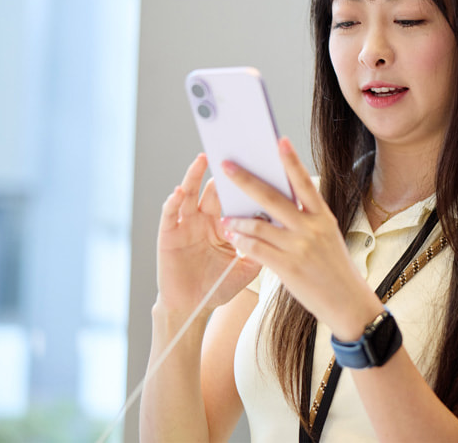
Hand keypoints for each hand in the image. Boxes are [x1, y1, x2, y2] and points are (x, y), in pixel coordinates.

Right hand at [155, 154, 260, 316]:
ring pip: (190, 193)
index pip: (237, 196)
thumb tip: (287, 227)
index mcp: (226, 223)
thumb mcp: (248, 266)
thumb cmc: (219, 286)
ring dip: (195, 175)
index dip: (247, 181)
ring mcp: (187, 224)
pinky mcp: (169, 234)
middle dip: (224, 171)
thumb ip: (263, 246)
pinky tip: (179, 191)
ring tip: (204, 159)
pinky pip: (170, 214)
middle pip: (216, 189)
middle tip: (233, 149)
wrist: (193, 307)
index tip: (259, 163)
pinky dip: (173, 201)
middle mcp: (206, 218)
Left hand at [221, 138, 382, 339]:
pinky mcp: (287, 268)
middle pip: (273, 198)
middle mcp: (311, 228)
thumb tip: (276, 205)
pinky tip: (235, 238)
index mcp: (323, 217)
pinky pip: (257, 250)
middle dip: (247, 180)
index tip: (278, 141)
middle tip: (228, 165)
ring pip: (259, 226)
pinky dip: (243, 242)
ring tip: (226, 217)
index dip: (291, 161)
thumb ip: (305, 220)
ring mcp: (299, 248)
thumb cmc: (335, 268)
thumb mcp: (327, 237)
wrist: (348, 301)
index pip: (304, 183)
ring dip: (239, 220)